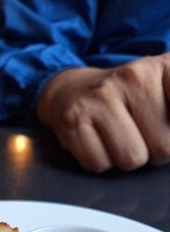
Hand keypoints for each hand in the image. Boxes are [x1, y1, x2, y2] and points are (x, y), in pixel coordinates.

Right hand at [36, 54, 169, 171]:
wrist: (72, 91)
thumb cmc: (125, 100)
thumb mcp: (164, 92)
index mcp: (163, 67)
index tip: (164, 128)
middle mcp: (133, 76)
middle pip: (165, 147)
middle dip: (155, 151)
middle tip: (140, 134)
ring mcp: (100, 98)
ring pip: (132, 159)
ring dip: (127, 158)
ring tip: (118, 137)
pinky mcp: (74, 121)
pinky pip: (100, 164)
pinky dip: (100, 161)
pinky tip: (97, 141)